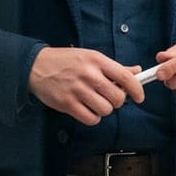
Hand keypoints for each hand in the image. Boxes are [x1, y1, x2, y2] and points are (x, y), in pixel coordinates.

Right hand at [28, 47, 145, 125]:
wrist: (36, 66)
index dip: (137, 89)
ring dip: (104, 110)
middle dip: (118, 101)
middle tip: (110, 98)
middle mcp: (88, 75)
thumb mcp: (91, 57)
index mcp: (97, 60)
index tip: (139, 97)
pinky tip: (88, 110)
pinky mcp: (67, 104)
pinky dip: (93, 118)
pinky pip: (91, 119)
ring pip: (106, 110)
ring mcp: (77, 90)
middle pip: (118, 97)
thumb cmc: (66, 61)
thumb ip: (114, 67)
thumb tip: (136, 71)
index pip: (125, 77)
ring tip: (96, 103)